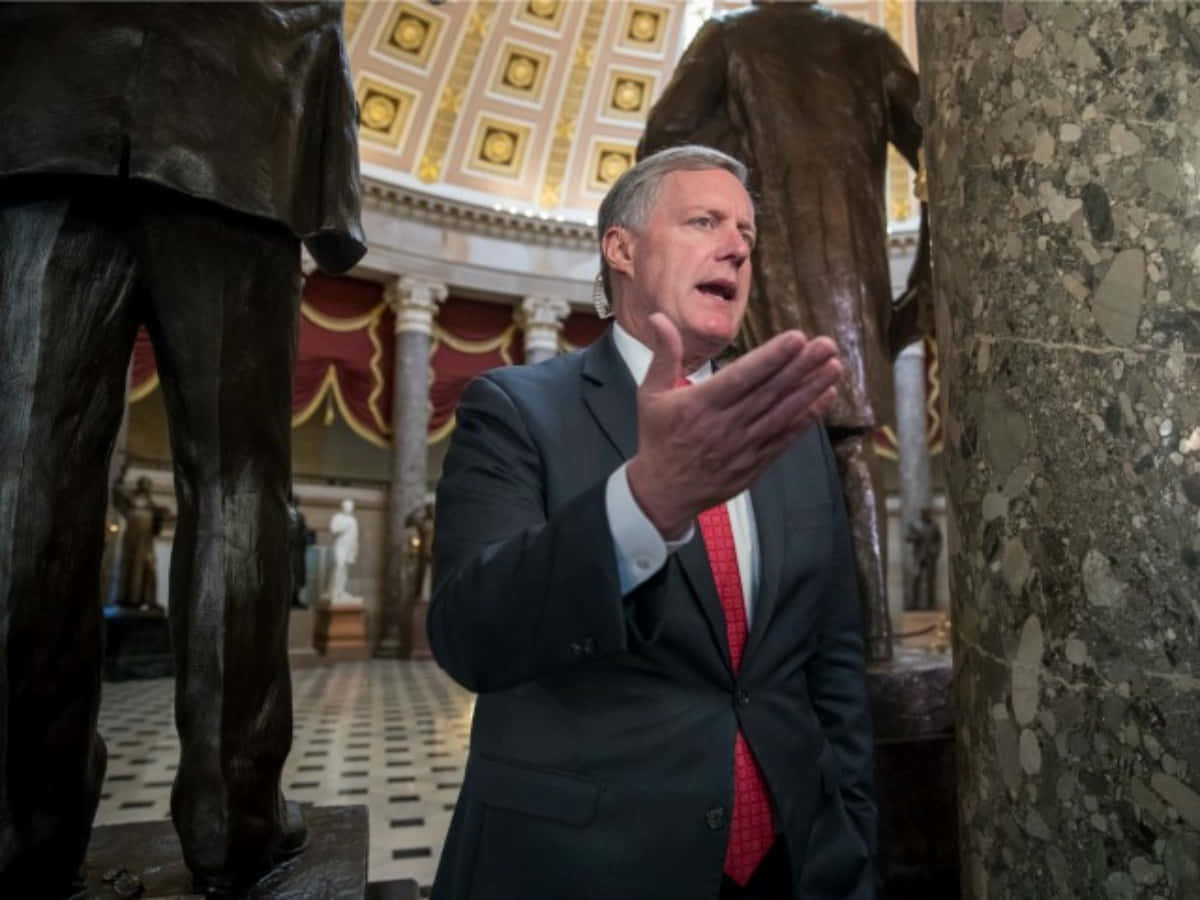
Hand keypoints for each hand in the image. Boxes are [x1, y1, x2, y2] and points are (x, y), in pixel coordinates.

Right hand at [626, 313, 841, 538]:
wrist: (663, 493)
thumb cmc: (658, 438)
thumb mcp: (650, 395)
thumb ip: (663, 355)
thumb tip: (658, 317)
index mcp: (699, 405)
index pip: (741, 377)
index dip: (771, 358)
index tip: (796, 338)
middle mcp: (724, 425)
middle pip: (769, 392)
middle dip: (801, 367)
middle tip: (827, 345)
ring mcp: (742, 446)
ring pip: (782, 414)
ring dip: (811, 390)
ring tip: (834, 366)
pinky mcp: (755, 463)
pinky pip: (785, 438)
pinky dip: (807, 419)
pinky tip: (825, 398)